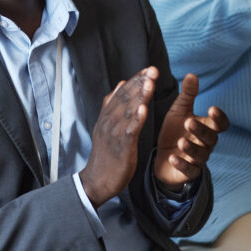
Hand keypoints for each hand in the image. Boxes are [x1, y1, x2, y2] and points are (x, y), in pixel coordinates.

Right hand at [79, 66, 156, 207]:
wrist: (96, 181)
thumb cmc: (106, 154)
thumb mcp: (106, 126)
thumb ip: (113, 105)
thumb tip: (121, 83)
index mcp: (107, 116)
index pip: (122, 93)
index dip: (136, 80)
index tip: (149, 69)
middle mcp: (108, 122)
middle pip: (125, 99)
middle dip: (140, 84)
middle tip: (153, 70)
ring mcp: (113, 135)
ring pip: (127, 112)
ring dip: (139, 97)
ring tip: (150, 84)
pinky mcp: (120, 148)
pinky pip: (128, 132)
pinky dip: (135, 120)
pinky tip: (143, 110)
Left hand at [154, 74, 228, 190]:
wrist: (161, 155)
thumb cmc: (175, 130)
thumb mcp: (179, 111)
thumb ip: (187, 95)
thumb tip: (192, 74)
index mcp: (207, 127)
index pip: (221, 124)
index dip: (219, 117)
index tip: (212, 108)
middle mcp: (206, 144)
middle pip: (210, 138)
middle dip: (201, 130)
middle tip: (188, 122)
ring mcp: (198, 159)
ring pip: (201, 155)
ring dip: (192, 148)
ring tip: (181, 141)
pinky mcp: (189, 172)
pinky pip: (189, 170)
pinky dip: (182, 164)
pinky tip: (172, 157)